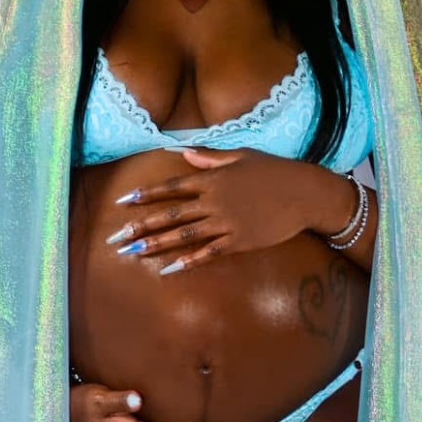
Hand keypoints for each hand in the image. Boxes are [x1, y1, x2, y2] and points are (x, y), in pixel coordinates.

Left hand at [106, 146, 355, 274]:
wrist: (305, 193)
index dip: (146, 196)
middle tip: (116, 238)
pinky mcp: (239, 241)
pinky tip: (169, 269)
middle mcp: (214, 201)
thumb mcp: (240, 155)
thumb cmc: (274, 171)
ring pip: (184, 236)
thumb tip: (179, 152)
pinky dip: (188, 261)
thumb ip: (208, 156)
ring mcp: (226, 223)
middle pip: (170, 215)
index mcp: (212, 178)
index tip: (123, 203)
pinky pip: (208, 253)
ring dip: (157, 245)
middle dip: (140, 226)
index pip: (171, 188)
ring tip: (134, 254)